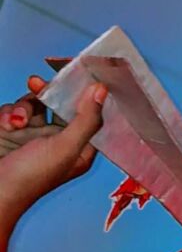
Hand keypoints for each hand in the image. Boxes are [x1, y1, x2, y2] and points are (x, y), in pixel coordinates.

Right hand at [0, 75, 106, 231]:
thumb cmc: (30, 178)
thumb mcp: (65, 148)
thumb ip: (85, 120)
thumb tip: (102, 91)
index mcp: (79, 150)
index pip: (90, 116)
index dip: (85, 95)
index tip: (79, 73)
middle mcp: (58, 142)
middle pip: (59, 104)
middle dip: (46, 94)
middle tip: (36, 82)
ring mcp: (33, 137)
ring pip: (33, 104)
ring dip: (21, 108)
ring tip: (14, 123)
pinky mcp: (11, 132)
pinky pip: (13, 111)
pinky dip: (7, 115)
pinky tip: (5, 126)